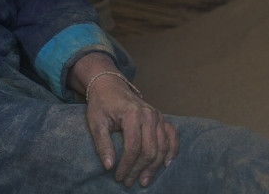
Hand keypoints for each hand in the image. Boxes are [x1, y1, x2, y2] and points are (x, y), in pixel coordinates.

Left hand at [85, 71, 178, 187]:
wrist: (109, 86)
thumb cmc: (101, 104)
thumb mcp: (96, 122)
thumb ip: (102, 144)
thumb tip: (109, 166)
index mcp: (132, 114)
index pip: (133, 148)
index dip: (127, 166)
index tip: (119, 177)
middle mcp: (149, 115)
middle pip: (150, 150)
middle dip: (140, 169)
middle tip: (130, 182)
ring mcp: (157, 116)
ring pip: (162, 147)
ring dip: (154, 166)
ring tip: (144, 180)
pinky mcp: (161, 118)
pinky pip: (172, 136)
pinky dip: (172, 151)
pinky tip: (165, 164)